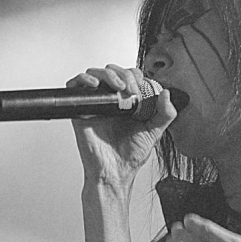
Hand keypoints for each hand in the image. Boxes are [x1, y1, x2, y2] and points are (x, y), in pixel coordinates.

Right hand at [67, 65, 175, 188]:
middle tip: (131, 90)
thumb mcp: (154, 132)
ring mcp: (95, 105)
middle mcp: (110, 102)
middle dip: (123, 74)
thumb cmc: (130, 156)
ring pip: (95, 73)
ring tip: (118, 87)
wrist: (114, 172)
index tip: (140, 88)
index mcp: (127, 103)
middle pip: (112, 70)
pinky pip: (74, 86)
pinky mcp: (81, 110)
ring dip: (108, 74)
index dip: (135, 75)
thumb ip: (165, 114)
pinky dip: (82, 79)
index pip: (128, 75)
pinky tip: (94, 85)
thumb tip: (166, 93)